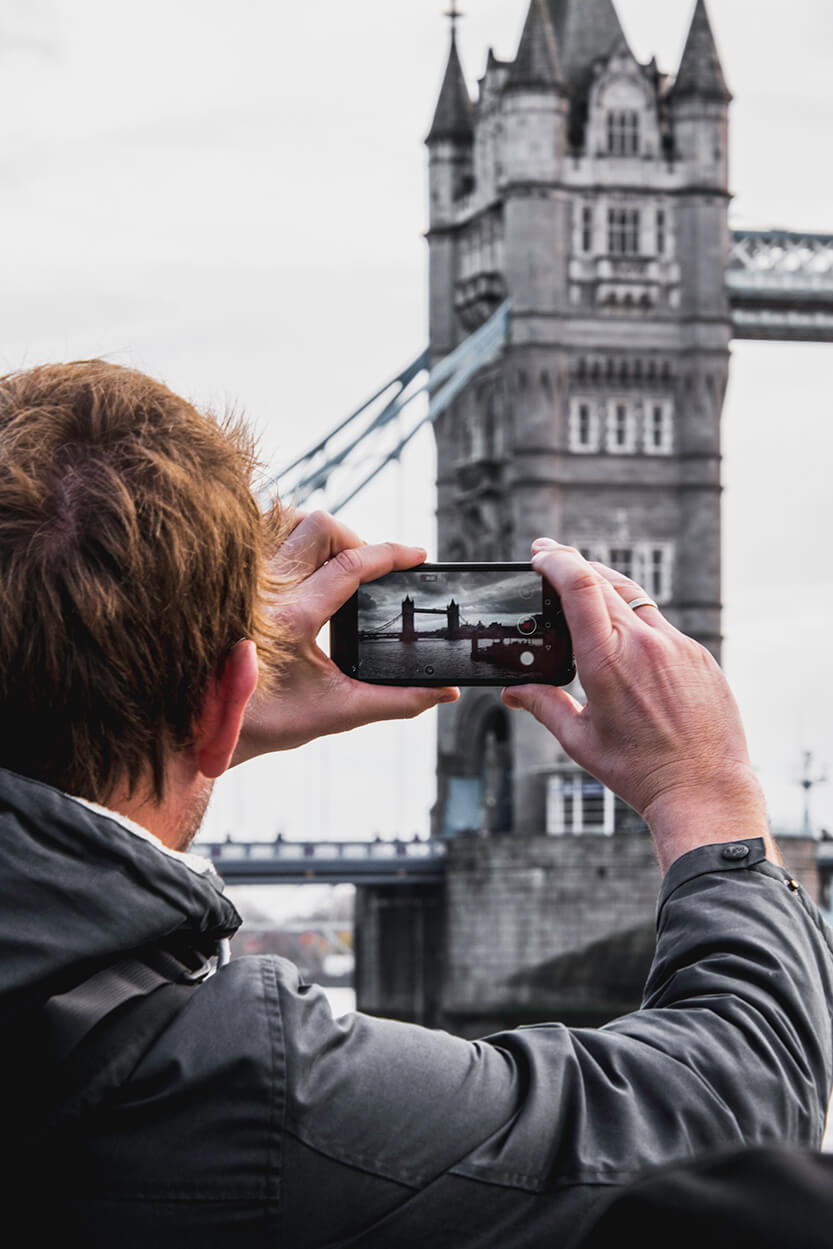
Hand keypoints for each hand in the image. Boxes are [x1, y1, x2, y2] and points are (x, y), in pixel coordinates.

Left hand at [232, 511, 458, 762]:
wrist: (208, 727)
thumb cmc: (267, 722)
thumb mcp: (339, 712)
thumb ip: (398, 701)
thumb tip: (446, 693)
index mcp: (293, 617)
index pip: (350, 565)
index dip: (391, 554)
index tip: (417, 555)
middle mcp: (265, 589)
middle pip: (319, 527)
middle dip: (355, 540)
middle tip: (370, 570)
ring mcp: (243, 581)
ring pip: (286, 520)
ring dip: (319, 534)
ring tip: (337, 564)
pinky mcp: (229, 581)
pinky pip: (260, 534)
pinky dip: (287, 537)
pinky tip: (302, 565)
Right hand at [502, 539, 776, 872]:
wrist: (703, 790)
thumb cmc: (639, 771)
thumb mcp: (579, 741)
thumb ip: (542, 705)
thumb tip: (512, 691)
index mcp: (607, 661)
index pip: (580, 586)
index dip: (556, 560)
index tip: (539, 554)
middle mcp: (645, 644)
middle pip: (604, 580)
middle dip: (572, 564)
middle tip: (548, 559)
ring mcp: (677, 647)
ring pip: (635, 597)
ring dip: (604, 585)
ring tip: (583, 585)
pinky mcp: (698, 656)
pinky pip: (661, 624)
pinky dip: (635, 618)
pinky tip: (624, 632)